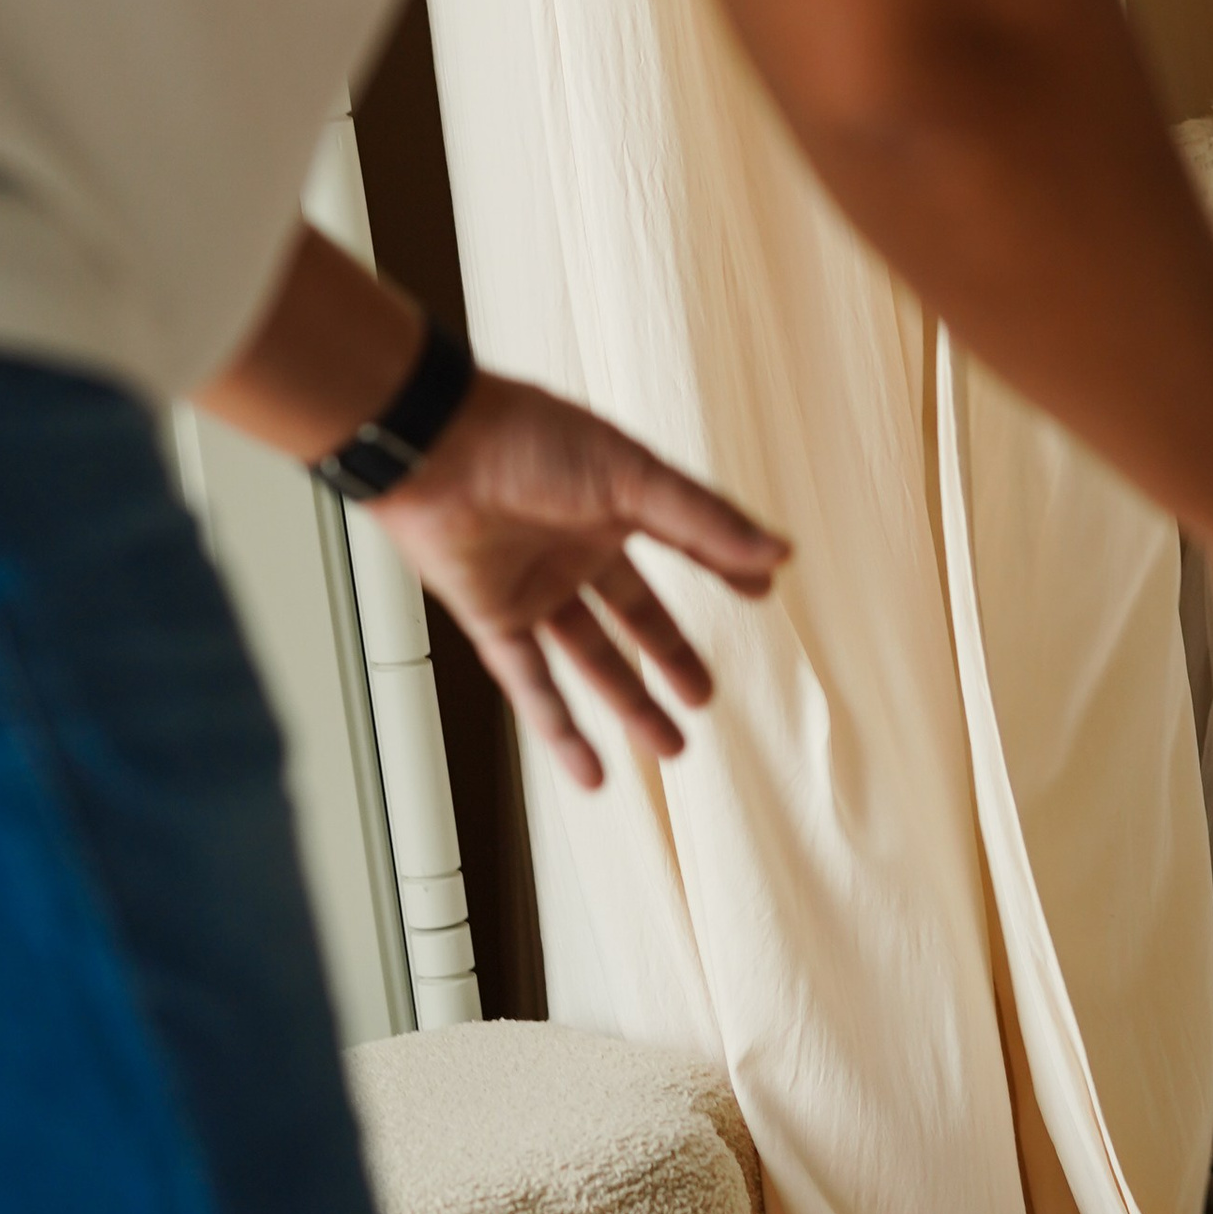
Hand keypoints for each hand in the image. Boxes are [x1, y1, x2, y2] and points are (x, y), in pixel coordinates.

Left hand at [373, 373, 789, 788]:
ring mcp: (534, 585)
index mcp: (613, 501)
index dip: (724, 564)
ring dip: (629, 702)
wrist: (435, 445)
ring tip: (672, 747)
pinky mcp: (493, 618)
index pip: (683, 540)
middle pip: (634, 614)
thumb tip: (777, 555)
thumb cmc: (529, 439)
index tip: (761, 590)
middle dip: (670, 655)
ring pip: (590, 658)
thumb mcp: (632, 477)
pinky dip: (560, 730)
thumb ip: (704, 522)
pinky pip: (530, 684)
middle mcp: (575, 546)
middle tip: (705, 696)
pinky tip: (592, 774)